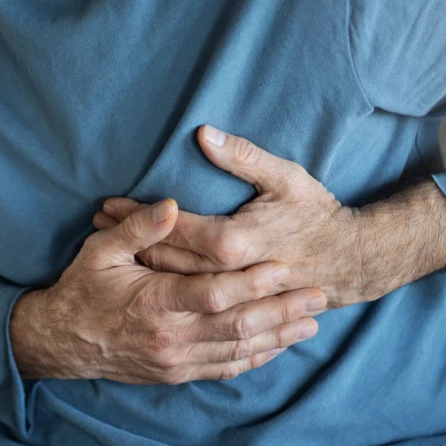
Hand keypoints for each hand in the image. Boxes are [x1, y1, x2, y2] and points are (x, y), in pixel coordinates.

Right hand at [10, 198, 326, 384]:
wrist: (61, 341)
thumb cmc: (81, 289)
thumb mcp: (100, 250)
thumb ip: (138, 227)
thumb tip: (172, 205)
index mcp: (155, 303)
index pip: (215, 293)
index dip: (253, 282)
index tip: (283, 267)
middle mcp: (171, 337)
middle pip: (238, 325)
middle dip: (281, 310)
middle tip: (316, 295)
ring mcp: (176, 360)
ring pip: (238, 350)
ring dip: (277, 337)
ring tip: (310, 322)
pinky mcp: (176, 373)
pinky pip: (225, 368)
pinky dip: (254, 358)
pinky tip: (276, 348)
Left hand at [93, 126, 375, 307]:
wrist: (351, 262)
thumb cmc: (316, 215)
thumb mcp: (286, 177)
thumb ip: (243, 157)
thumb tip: (203, 134)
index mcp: (234, 241)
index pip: (170, 227)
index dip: (135, 215)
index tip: (105, 205)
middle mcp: (227, 275)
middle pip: (162, 258)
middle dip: (126, 241)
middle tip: (95, 226)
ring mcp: (231, 297)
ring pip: (171, 283)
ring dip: (137, 264)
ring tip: (104, 248)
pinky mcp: (236, 311)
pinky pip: (189, 303)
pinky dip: (162, 289)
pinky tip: (141, 280)